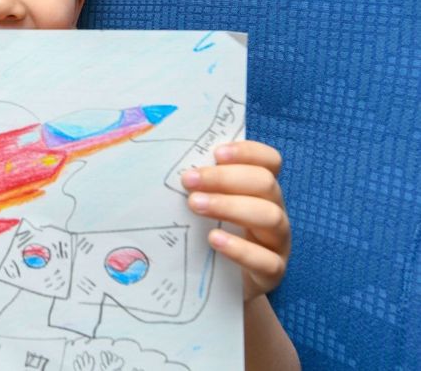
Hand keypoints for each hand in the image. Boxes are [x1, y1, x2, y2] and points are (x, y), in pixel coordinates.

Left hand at [182, 140, 289, 301]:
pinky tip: (214, 239)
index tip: (216, 153)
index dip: (248, 152)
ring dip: (230, 206)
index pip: (269, 162)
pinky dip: (239, 248)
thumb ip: (200, 187)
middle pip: (265, 184)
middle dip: (225, 178)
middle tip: (188, 180)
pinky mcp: (272, 273)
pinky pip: (266, 260)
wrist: (219, 290)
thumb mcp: (207, 209)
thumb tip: (165, 165)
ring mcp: (277, 243)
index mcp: (261, 191)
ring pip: (269, 216)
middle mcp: (274, 211)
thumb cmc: (209, 238)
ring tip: (195, 205)